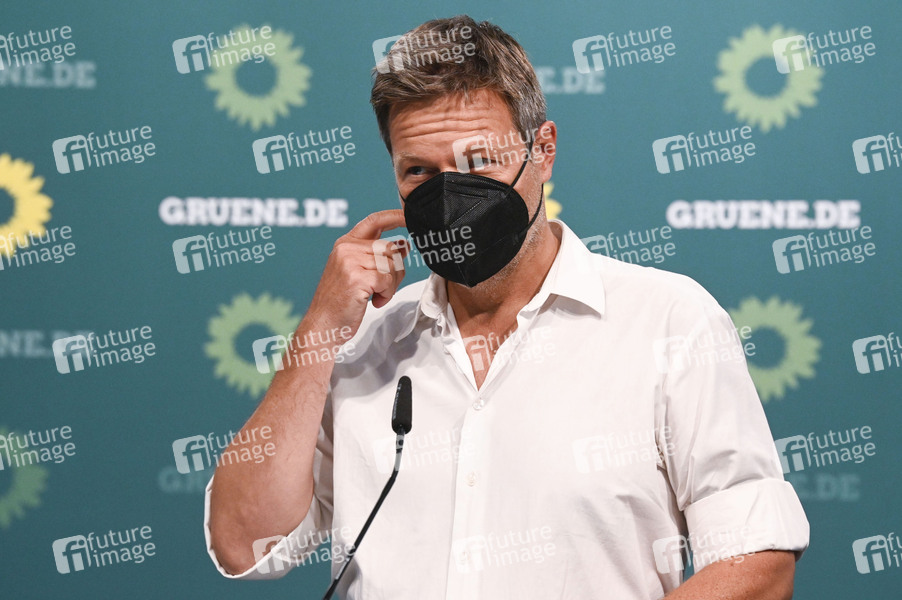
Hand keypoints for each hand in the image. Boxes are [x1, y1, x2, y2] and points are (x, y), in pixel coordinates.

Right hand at [304, 209, 407, 338]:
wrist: (323, 325)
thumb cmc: (339, 302)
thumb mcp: (357, 272)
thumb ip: (377, 256)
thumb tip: (404, 245)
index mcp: (345, 243)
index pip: (374, 220)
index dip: (395, 216)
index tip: (409, 216)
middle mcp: (346, 248)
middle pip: (391, 248)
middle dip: (396, 271)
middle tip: (383, 288)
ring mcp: (350, 261)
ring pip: (393, 264)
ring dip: (391, 285)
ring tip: (375, 295)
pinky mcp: (357, 277)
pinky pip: (388, 279)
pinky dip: (387, 294)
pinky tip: (374, 301)